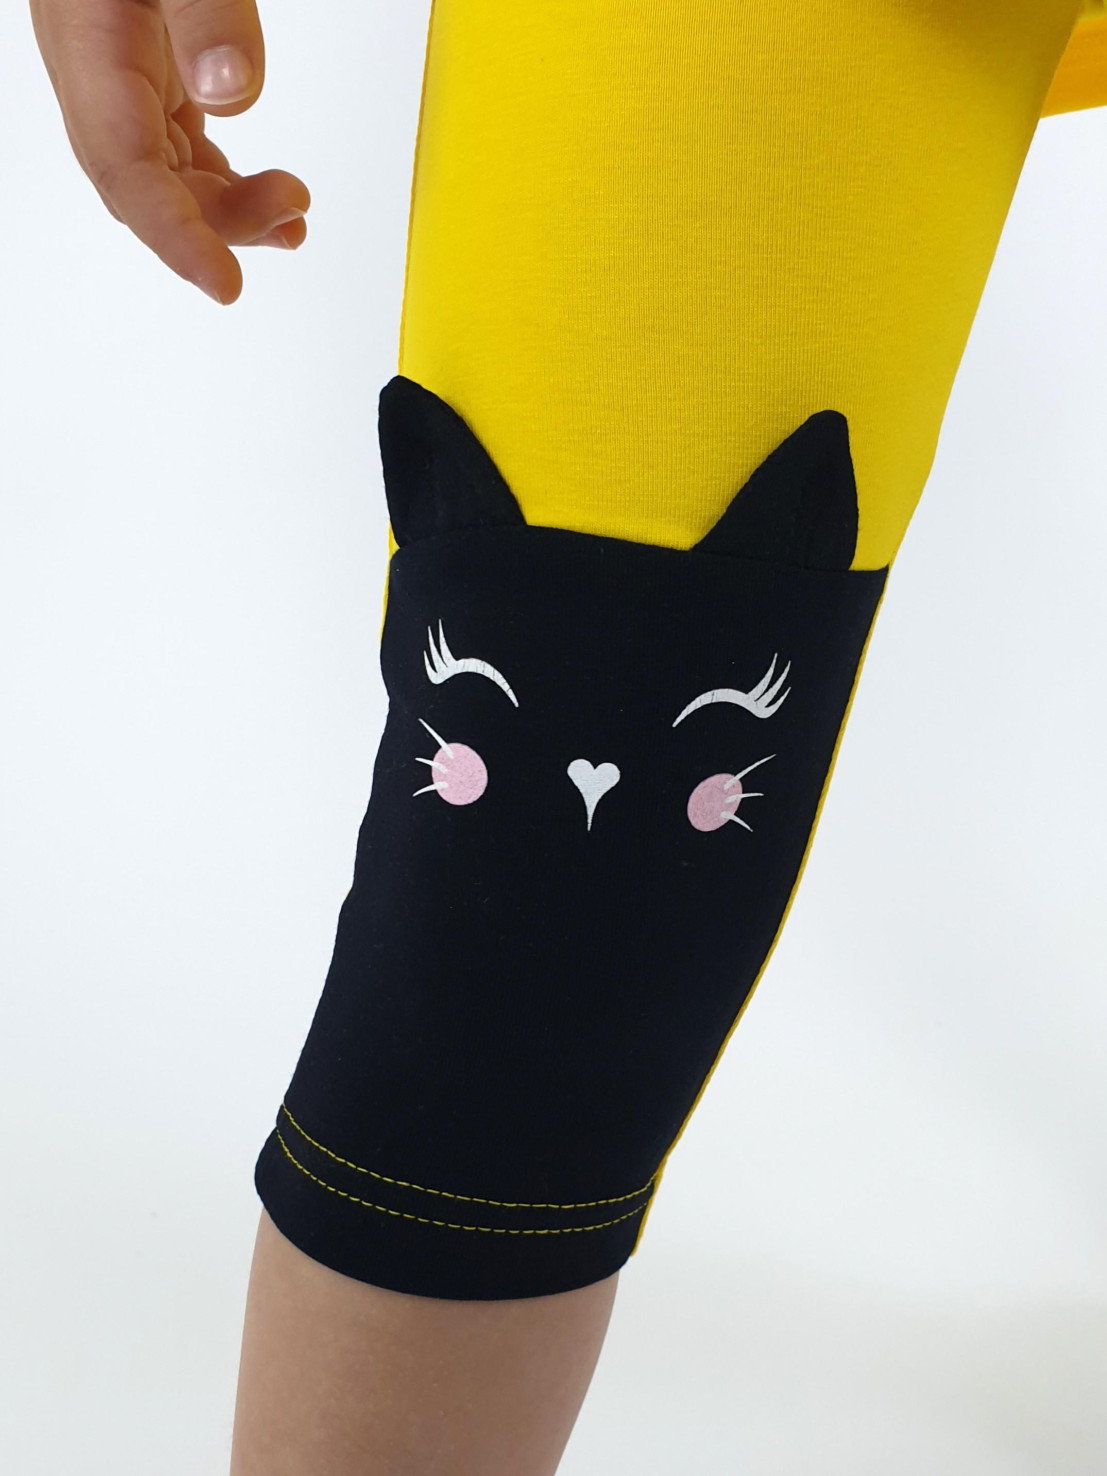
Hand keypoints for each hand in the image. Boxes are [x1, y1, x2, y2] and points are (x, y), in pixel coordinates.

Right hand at [30, 0, 310, 303]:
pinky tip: (271, 193)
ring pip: (168, 177)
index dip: (176, 239)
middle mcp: (97, 75)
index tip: (225, 283)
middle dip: (216, 225)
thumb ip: (203, 9)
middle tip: (291, 215)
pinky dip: (226, 181)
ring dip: (230, 210)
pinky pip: (181, 148)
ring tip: (295, 213)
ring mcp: (121, 76)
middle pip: (148, 189)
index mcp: (89, 49)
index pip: (126, 173)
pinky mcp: (149, 70)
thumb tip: (232, 89)